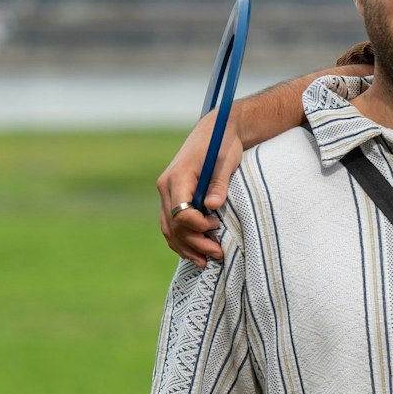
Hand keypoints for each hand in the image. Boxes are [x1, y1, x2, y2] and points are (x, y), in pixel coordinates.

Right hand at [157, 109, 239, 265]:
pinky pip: (170, 225)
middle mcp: (166, 187)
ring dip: (186, 247)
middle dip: (194, 242)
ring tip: (206, 261)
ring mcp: (167, 194)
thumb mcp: (226, 161)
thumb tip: (212, 207)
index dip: (197, 225)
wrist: (216, 132)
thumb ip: (218, 184)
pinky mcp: (173, 198)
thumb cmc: (223, 144)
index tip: (216, 227)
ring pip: (169, 229)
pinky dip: (180, 241)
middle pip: (173, 224)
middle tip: (217, 253)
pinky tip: (195, 254)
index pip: (180, 211)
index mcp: (177, 177)